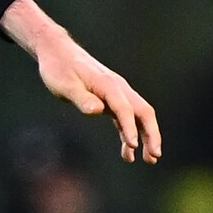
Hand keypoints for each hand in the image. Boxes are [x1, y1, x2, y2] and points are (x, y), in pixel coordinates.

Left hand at [1, 0, 161, 164]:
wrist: (57, 53)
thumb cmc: (58, 69)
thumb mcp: (65, 85)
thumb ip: (82, 98)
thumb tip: (97, 110)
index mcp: (108, 85)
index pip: (124, 109)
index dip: (130, 128)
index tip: (133, 147)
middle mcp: (118, 88)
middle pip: (144, 112)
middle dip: (152, 134)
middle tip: (154, 157)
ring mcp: (116, 93)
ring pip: (139, 116)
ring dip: (146, 137)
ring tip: (149, 160)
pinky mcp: (110, 98)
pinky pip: (126, 117)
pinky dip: (130, 133)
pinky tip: (128, 152)